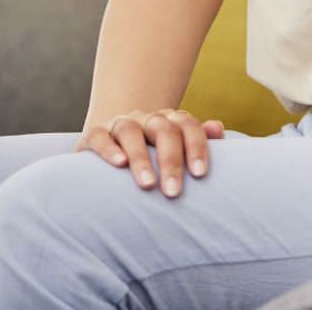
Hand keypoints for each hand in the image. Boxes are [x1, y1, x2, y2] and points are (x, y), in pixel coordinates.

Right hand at [74, 108, 224, 197]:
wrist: (113, 151)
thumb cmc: (155, 159)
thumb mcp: (177, 151)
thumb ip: (199, 140)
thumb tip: (217, 128)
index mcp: (170, 121)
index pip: (188, 126)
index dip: (196, 147)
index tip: (199, 174)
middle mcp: (147, 118)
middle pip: (163, 129)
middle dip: (171, 161)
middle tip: (173, 192)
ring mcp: (120, 124)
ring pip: (131, 131)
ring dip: (140, 157)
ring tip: (147, 184)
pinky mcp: (94, 134)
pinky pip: (100, 136)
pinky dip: (109, 149)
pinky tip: (119, 164)